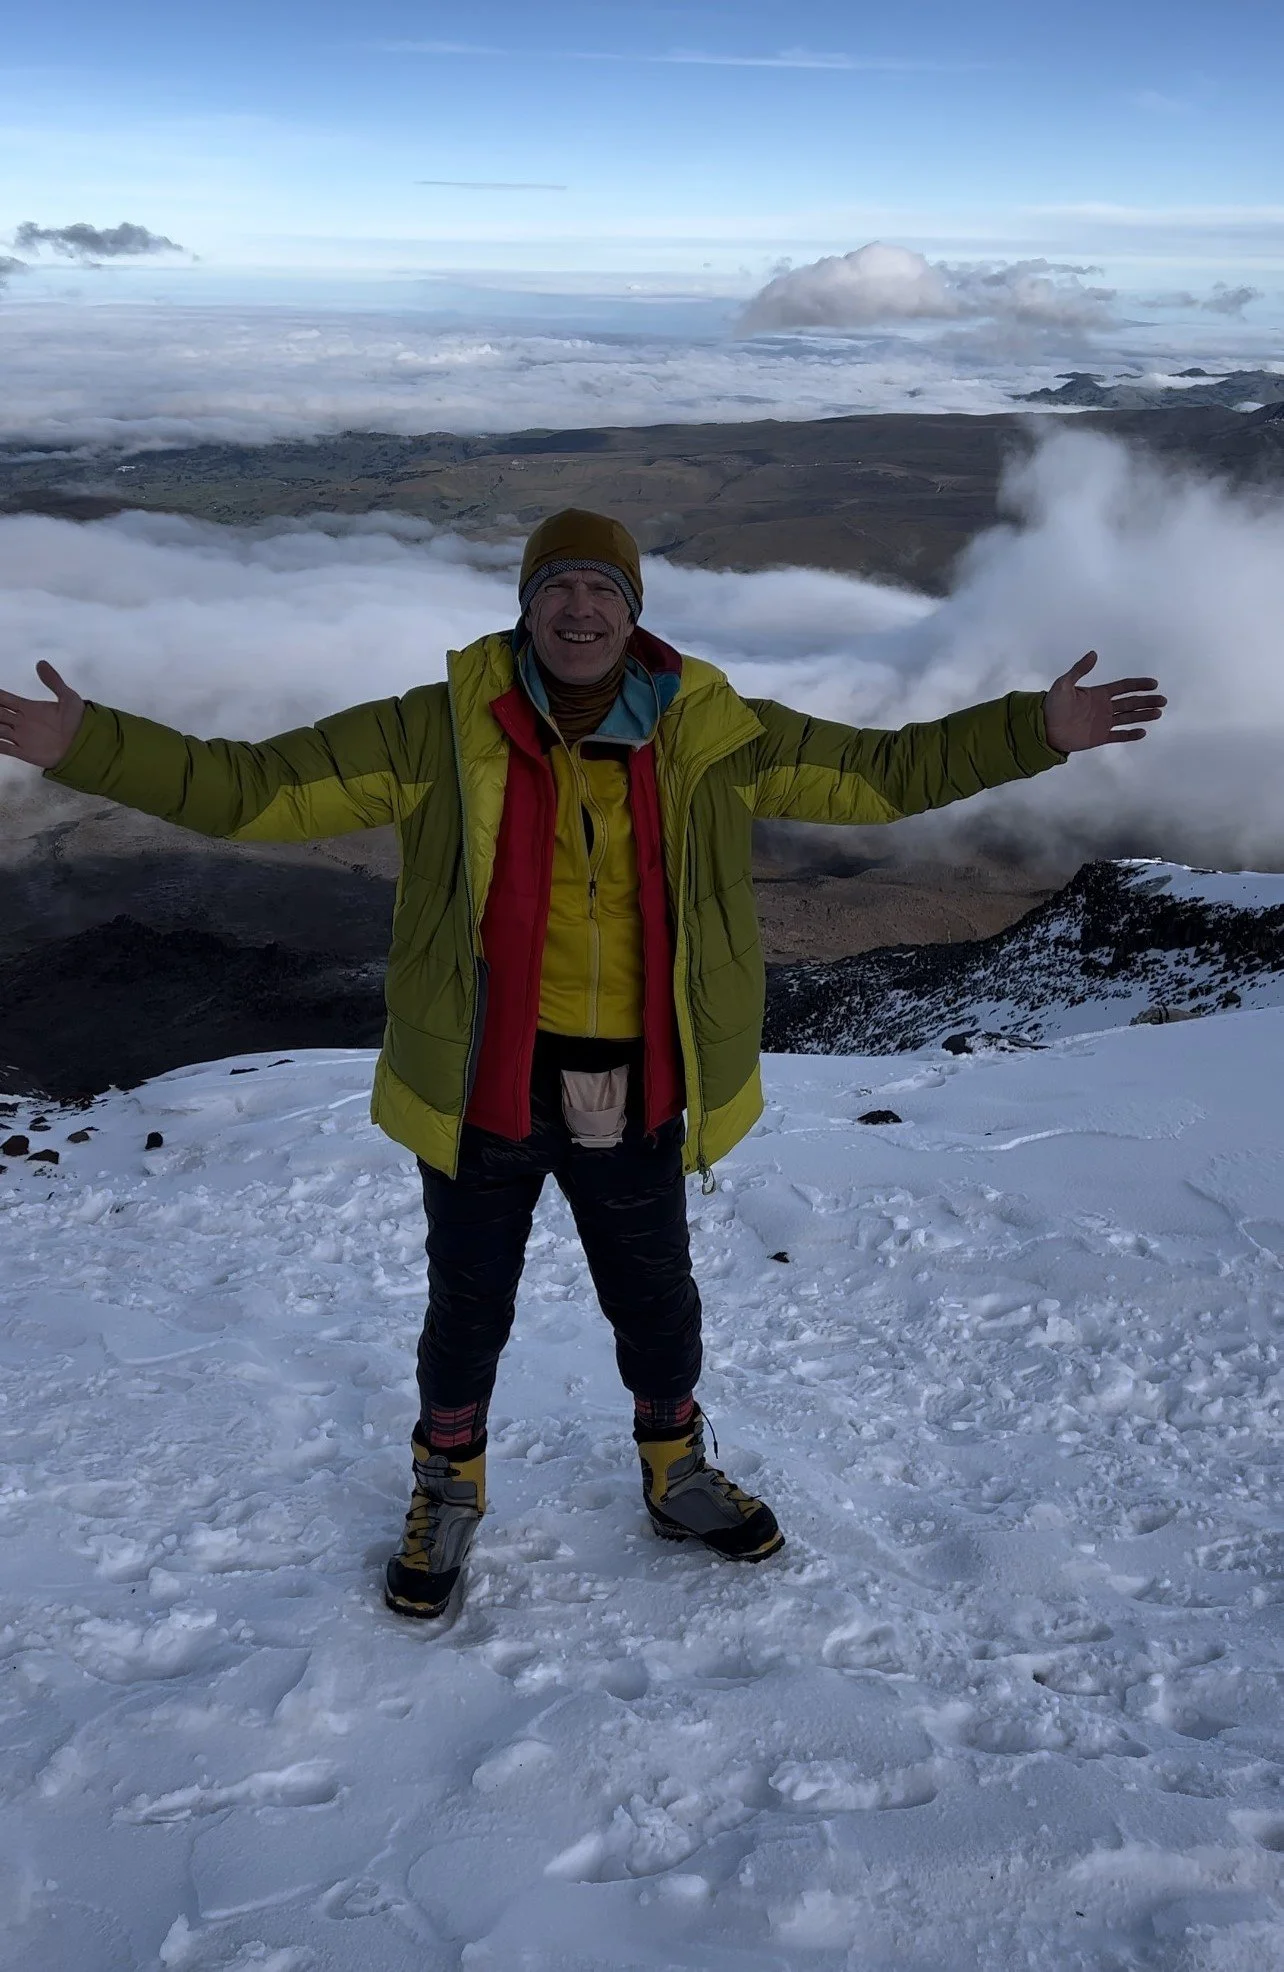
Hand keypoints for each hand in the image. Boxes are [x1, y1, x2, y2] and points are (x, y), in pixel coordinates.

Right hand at [0, 662, 85, 768]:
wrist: (85, 743)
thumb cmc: (78, 720)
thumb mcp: (68, 697)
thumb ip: (54, 681)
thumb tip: (40, 662)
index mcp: (28, 707)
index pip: (5, 699)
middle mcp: (21, 722)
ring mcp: (21, 737)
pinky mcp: (23, 752)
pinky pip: (4, 748)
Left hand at [1043, 651, 1165, 753]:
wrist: (1044, 728)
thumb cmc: (1052, 705)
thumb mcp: (1063, 684)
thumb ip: (1079, 670)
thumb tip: (1093, 654)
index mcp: (1099, 693)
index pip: (1124, 687)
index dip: (1139, 685)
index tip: (1154, 684)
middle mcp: (1104, 707)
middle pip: (1131, 702)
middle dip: (1147, 701)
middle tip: (1163, 700)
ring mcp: (1103, 722)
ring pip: (1128, 718)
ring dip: (1143, 715)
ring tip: (1158, 713)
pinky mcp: (1099, 737)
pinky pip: (1118, 736)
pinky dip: (1130, 735)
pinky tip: (1143, 732)